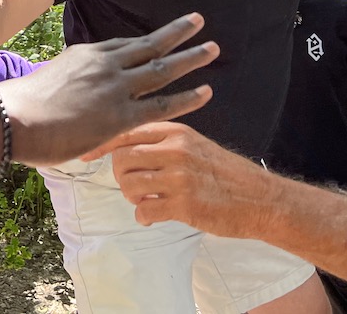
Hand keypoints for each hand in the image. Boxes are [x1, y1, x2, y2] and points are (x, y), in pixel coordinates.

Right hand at [0, 12, 217, 165]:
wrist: (15, 118)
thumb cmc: (22, 104)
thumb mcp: (48, 81)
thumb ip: (65, 84)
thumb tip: (65, 94)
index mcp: (87, 54)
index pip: (123, 46)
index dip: (146, 42)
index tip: (161, 37)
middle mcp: (106, 64)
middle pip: (149, 45)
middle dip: (176, 34)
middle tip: (198, 22)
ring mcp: (116, 88)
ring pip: (162, 68)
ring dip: (190, 58)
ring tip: (212, 49)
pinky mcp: (121, 115)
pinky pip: (161, 105)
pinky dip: (186, 98)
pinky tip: (205, 92)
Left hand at [93, 121, 274, 238]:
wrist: (261, 199)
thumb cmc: (223, 172)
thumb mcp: (194, 143)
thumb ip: (161, 140)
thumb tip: (122, 146)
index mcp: (176, 131)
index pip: (126, 131)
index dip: (100, 144)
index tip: (85, 154)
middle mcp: (175, 150)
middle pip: (121, 158)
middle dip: (120, 175)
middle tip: (134, 185)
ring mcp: (179, 178)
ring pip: (128, 184)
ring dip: (131, 196)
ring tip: (146, 199)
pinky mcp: (184, 205)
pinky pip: (144, 210)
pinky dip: (144, 216)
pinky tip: (154, 215)